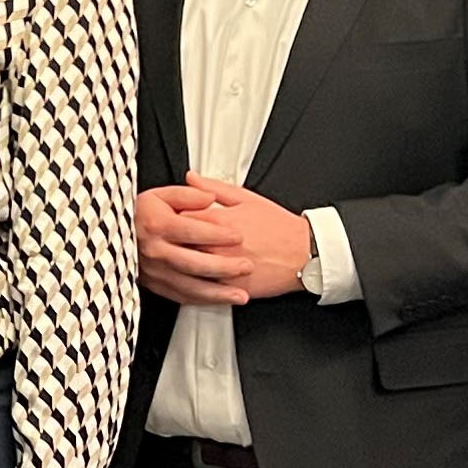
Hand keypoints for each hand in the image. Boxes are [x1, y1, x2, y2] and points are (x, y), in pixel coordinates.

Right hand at [135, 182, 245, 306]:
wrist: (112, 233)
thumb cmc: (140, 214)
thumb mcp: (161, 195)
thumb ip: (188, 194)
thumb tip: (210, 197)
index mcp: (156, 225)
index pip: (192, 231)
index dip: (217, 234)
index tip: (238, 236)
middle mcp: (154, 250)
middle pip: (193, 263)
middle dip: (223, 268)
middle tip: (246, 267)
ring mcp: (153, 271)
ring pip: (188, 286)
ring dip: (217, 293)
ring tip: (240, 295)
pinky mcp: (154, 284)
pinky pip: (180, 296)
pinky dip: (202, 301)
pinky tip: (220, 300)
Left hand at [146, 175, 314, 303]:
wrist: (304, 254)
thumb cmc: (278, 227)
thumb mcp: (246, 198)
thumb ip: (213, 187)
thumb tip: (191, 178)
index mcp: (219, 220)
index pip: (180, 217)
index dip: (170, 217)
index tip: (166, 217)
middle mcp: (217, 245)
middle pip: (178, 243)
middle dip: (169, 241)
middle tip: (164, 239)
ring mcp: (222, 269)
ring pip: (187, 268)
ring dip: (177, 263)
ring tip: (174, 259)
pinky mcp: (229, 288)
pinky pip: (202, 289)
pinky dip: (190, 285)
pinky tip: (185, 279)